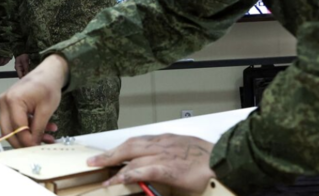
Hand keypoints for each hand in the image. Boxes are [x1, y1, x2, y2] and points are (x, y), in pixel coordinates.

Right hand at [0, 55, 66, 148]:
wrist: (48, 73)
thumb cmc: (47, 86)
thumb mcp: (46, 110)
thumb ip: (38, 129)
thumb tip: (33, 144)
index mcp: (13, 101)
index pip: (17, 128)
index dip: (28, 141)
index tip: (38, 148)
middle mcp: (4, 102)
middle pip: (9, 131)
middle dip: (24, 142)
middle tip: (38, 148)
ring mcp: (4, 104)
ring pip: (11, 128)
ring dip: (28, 136)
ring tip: (47, 137)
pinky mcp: (8, 106)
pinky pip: (15, 122)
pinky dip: (28, 128)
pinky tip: (44, 130)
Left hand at [88, 134, 215, 194]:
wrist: (224, 160)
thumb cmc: (208, 157)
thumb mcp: (185, 150)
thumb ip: (169, 154)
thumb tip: (158, 163)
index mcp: (164, 140)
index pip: (136, 141)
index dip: (120, 148)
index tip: (109, 153)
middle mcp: (160, 145)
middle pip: (129, 146)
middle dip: (110, 154)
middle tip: (94, 161)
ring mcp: (163, 156)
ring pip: (133, 157)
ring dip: (115, 165)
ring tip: (102, 173)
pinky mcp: (169, 169)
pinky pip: (145, 170)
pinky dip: (131, 174)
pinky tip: (120, 179)